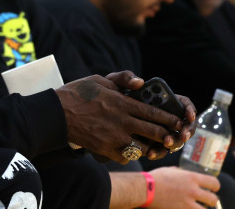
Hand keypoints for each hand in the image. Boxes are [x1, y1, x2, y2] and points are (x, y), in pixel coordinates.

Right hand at [55, 71, 187, 162]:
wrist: (56, 114)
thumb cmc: (77, 94)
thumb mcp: (100, 79)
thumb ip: (122, 79)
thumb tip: (140, 82)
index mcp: (122, 103)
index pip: (153, 112)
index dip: (169, 118)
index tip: (178, 121)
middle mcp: (121, 121)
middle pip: (153, 131)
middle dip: (167, 134)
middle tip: (174, 136)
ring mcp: (114, 137)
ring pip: (142, 146)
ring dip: (152, 147)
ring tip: (158, 147)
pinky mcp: (105, 148)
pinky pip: (126, 156)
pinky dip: (132, 154)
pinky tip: (134, 152)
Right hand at [150, 167, 219, 208]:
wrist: (145, 189)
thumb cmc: (155, 178)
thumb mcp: (170, 170)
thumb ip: (179, 172)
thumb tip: (181, 172)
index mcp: (191, 178)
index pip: (214, 183)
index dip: (215, 187)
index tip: (213, 189)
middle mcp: (193, 191)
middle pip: (213, 199)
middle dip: (211, 201)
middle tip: (207, 201)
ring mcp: (188, 203)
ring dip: (203, 208)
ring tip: (199, 207)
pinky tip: (188, 208)